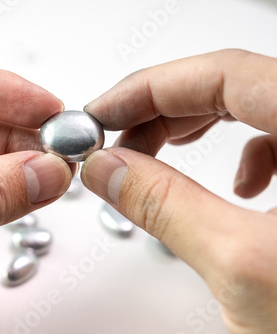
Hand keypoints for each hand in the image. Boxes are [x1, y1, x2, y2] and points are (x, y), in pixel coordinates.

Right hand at [81, 49, 276, 333]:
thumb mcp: (244, 266)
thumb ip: (164, 206)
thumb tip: (110, 169)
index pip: (225, 75)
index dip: (151, 87)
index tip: (104, 110)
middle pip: (234, 85)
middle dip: (163, 111)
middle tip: (118, 139)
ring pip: (254, 107)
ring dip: (194, 127)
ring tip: (157, 155)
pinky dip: (244, 153)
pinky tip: (239, 184)